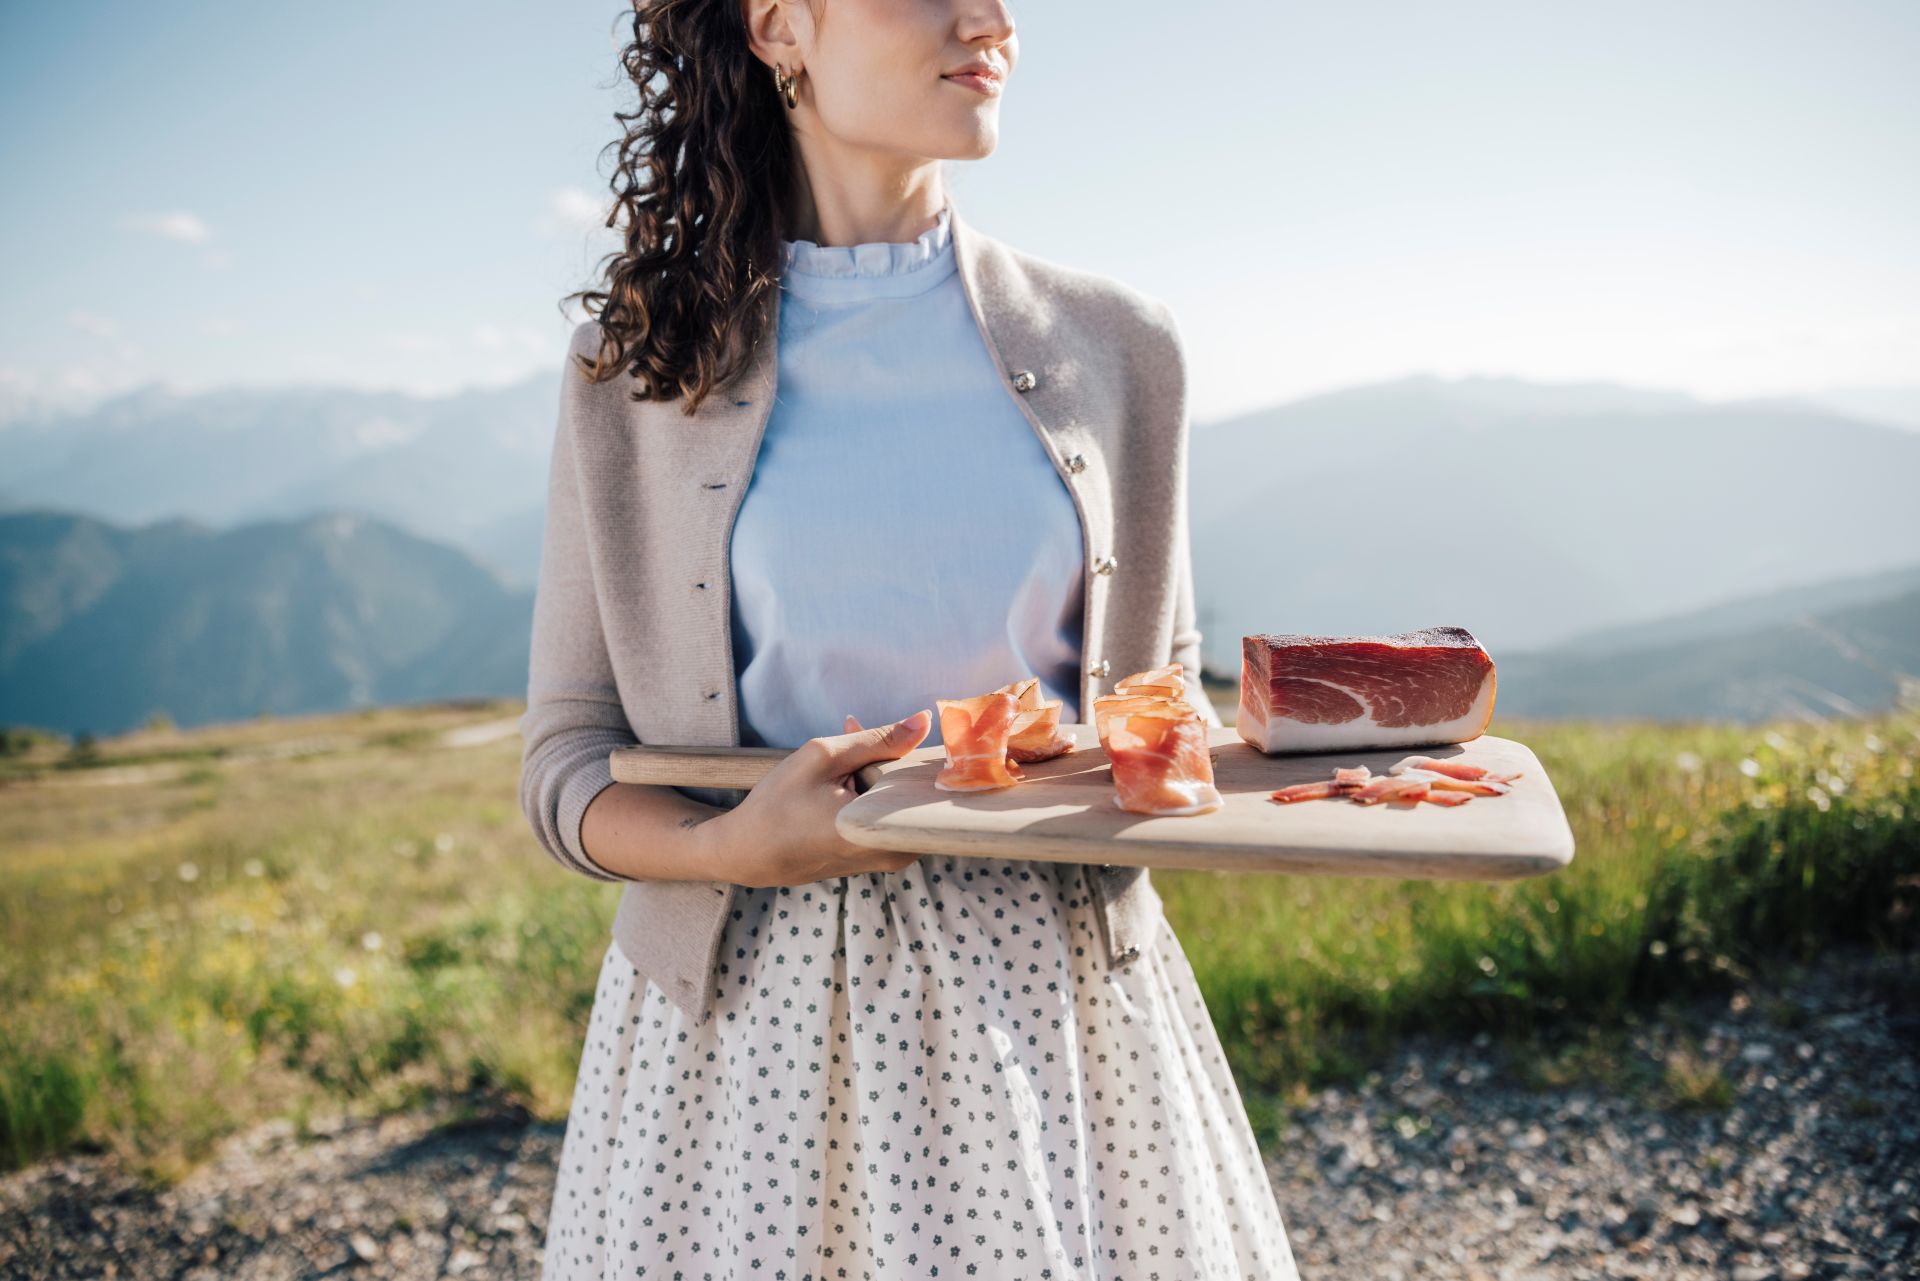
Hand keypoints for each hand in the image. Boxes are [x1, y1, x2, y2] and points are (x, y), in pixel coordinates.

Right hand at [707, 709, 933, 887]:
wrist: (749, 853)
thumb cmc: (778, 804)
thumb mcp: (823, 758)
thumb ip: (878, 738)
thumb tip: (925, 721)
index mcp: (882, 830)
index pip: (924, 779)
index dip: (907, 750)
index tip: (880, 738)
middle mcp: (896, 851)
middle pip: (915, 790)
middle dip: (890, 759)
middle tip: (853, 737)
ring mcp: (892, 859)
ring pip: (903, 802)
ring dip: (881, 776)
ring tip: (841, 764)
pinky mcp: (882, 858)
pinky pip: (892, 816)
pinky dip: (876, 795)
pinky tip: (846, 782)